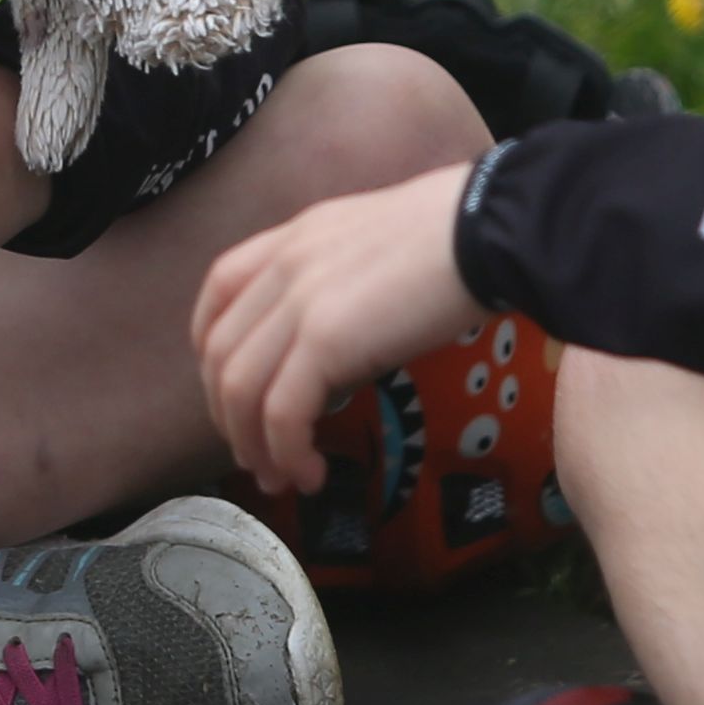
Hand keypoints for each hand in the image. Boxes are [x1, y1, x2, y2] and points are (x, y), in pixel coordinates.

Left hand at [193, 161, 478, 497]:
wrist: (490, 227)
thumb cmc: (458, 236)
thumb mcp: (372, 246)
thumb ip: (336, 283)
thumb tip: (335, 348)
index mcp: (292, 239)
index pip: (218, 294)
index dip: (213, 354)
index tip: (233, 394)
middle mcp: (282, 266)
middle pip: (220, 354)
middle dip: (229, 418)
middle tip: (256, 457)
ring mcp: (298, 301)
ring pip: (239, 390)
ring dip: (254, 446)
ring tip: (280, 478)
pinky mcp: (325, 340)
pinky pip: (282, 412)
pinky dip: (286, 452)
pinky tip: (310, 471)